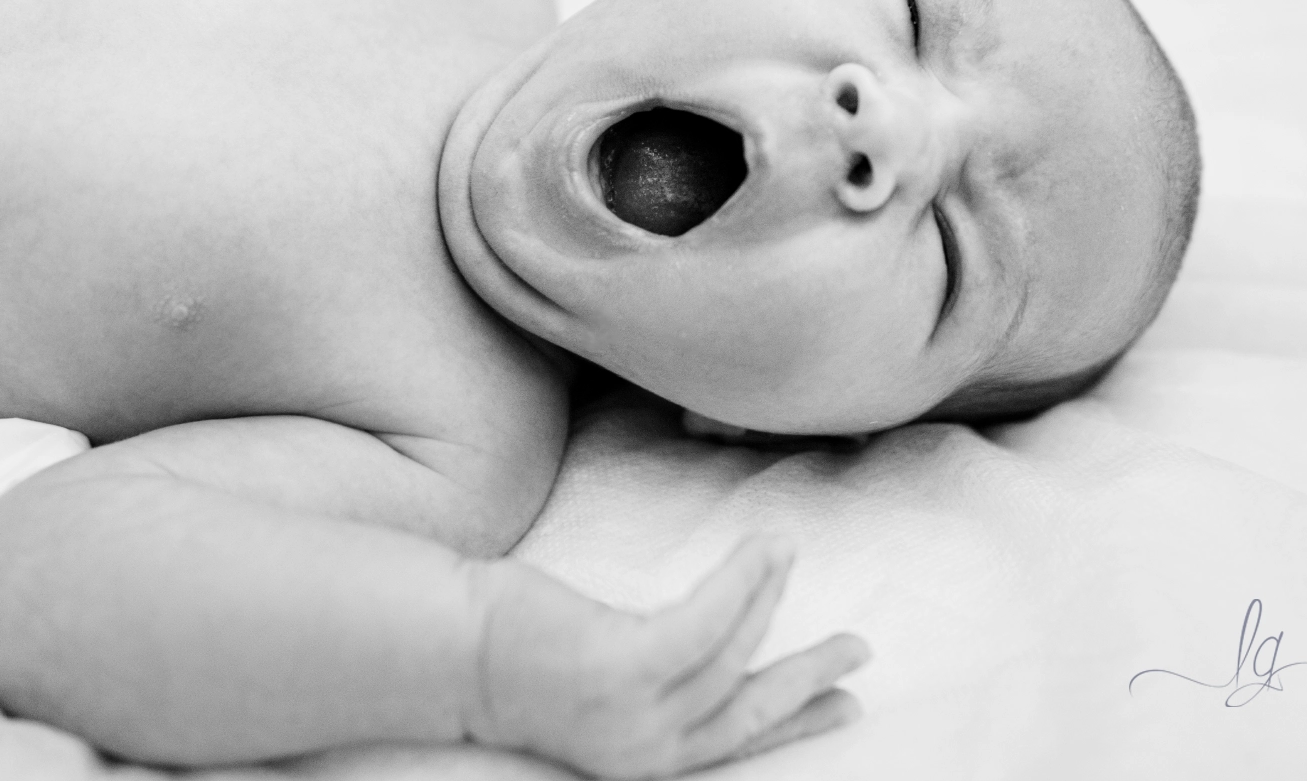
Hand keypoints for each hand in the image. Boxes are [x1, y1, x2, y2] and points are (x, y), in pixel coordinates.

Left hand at [464, 536, 868, 778]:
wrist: (446, 648)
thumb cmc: (511, 651)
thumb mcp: (596, 677)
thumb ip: (645, 672)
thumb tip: (683, 640)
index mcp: (644, 758)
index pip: (738, 741)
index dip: (796, 720)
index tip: (845, 705)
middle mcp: (647, 753)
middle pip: (754, 714)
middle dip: (812, 682)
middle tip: (859, 650)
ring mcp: (637, 716)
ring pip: (734, 656)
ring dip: (770, 598)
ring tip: (787, 553)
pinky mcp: (625, 668)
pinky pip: (709, 621)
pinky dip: (744, 582)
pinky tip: (764, 548)